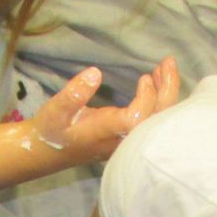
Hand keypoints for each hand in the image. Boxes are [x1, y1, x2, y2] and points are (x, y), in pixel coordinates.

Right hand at [29, 58, 179, 165]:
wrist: (49, 153)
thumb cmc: (52, 130)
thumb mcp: (55, 110)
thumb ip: (73, 94)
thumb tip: (95, 73)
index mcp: (104, 133)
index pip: (136, 119)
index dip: (146, 99)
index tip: (145, 78)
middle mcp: (121, 141)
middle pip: (155, 122)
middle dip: (167, 91)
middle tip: (168, 62)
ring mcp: (126, 143)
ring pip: (156, 123)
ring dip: (165, 95)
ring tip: (165, 68)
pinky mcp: (128, 140)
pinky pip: (151, 123)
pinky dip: (160, 102)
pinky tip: (157, 83)